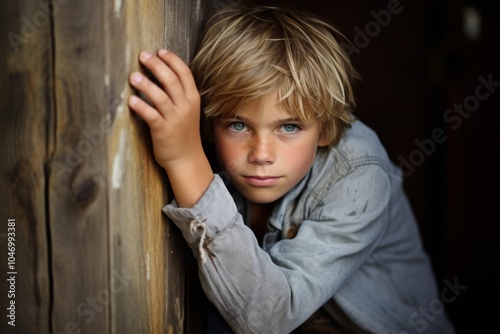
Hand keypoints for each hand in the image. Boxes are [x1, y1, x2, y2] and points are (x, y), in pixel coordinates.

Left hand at [128, 49, 212, 206]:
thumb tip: (161, 73)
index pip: (184, 72)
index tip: (159, 51)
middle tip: (143, 56)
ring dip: (145, 84)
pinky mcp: (163, 131)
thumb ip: (179, 94)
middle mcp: (185, 107)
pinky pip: (151, 116)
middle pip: (171, 80)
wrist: (187, 160)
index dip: (171, 59)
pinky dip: (141, 107)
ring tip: (133, 76)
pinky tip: (131, 100)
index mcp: (193, 99)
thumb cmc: (184, 133)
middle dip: (156, 65)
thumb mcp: (188, 110)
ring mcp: (175, 119)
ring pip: (160, 96)